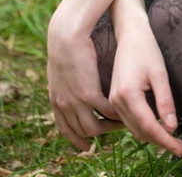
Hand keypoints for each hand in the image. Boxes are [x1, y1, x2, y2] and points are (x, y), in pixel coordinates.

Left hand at [47, 13, 123, 150]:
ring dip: (109, 126)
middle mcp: (64, 105)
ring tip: (122, 121)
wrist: (66, 34)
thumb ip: (65, 82)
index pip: (65, 128)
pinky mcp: (88, 94)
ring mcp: (75, 102)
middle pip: (81, 131)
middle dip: (97, 134)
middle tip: (111, 130)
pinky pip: (105, 112)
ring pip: (95, 127)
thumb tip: (70, 87)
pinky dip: (116, 114)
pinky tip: (125, 109)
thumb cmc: (66, 44)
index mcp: (56, 99)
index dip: (76, 139)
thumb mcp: (60, 68)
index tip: (87, 146)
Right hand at [109, 24, 181, 158]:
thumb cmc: (147, 50)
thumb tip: (172, 127)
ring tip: (174, 142)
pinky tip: (158, 128)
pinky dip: (144, 128)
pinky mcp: (115, 99)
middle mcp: (117, 101)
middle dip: (162, 142)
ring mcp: (113, 101)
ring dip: (153, 137)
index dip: (167, 142)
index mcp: (128, 94)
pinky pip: (129, 121)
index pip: (149, 127)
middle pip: (141, 132)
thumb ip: (165, 101)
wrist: (130, 35)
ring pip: (134, 130)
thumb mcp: (160, 74)